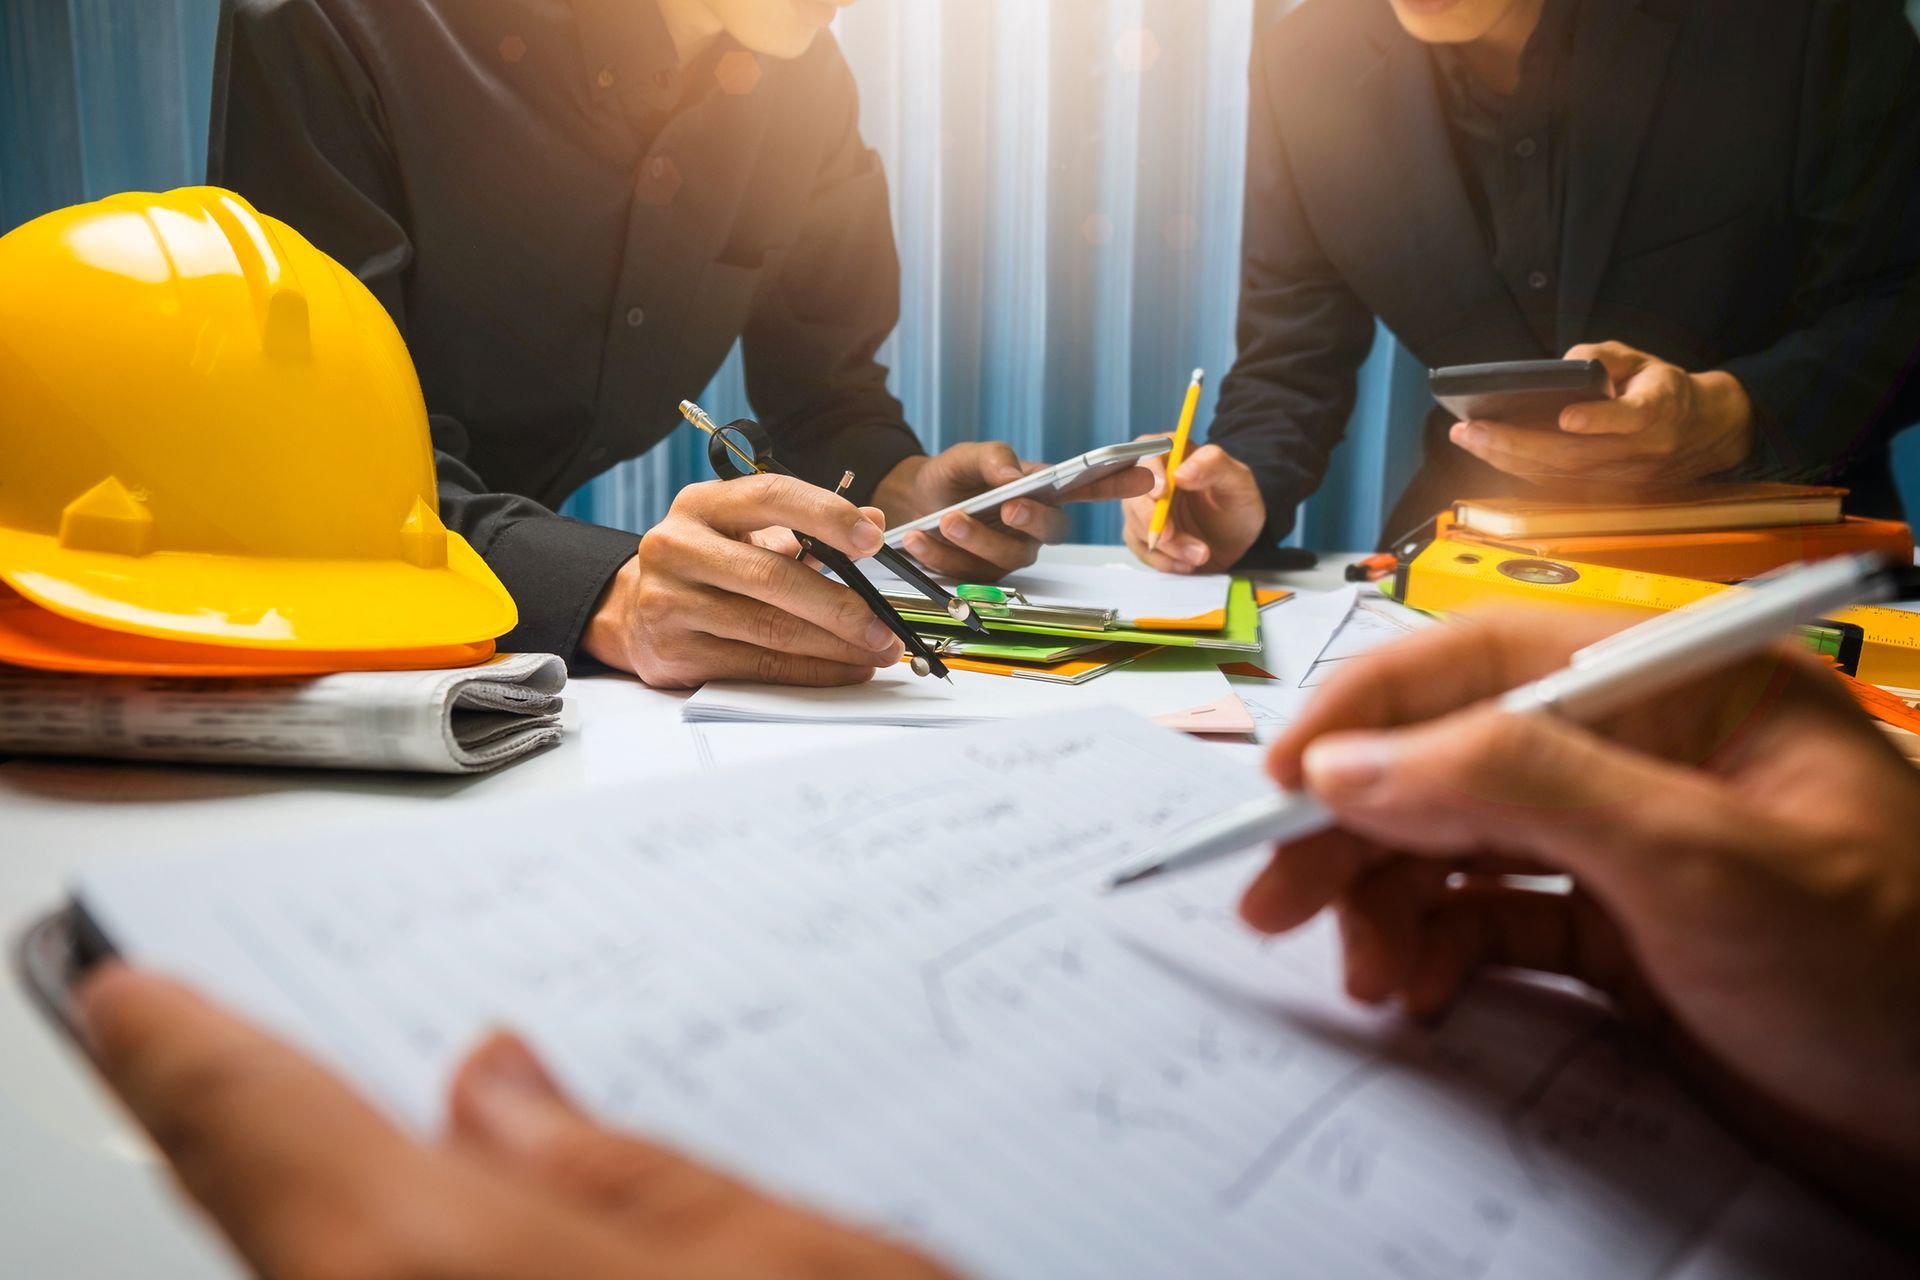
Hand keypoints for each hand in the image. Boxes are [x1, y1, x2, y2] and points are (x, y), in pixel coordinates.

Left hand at [78, 965, 955, 1279]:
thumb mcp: (808, 1264)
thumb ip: (630, 1171)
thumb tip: (501, 1082)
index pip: (261, 1134)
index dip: (188, 1046)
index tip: (132, 982)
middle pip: (287, 1222)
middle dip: (278, 1123)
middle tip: (289, 1033)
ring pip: (343, 1272)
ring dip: (349, 1197)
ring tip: (417, 1120)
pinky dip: (419, 1247)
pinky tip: (487, 1215)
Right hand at [583, 474, 903, 688]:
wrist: (633, 611)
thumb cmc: (706, 564)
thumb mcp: (746, 530)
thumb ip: (806, 524)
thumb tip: (873, 519)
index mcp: (701, 504)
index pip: (770, 496)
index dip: (826, 515)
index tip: (871, 538)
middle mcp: (677, 547)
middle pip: (772, 576)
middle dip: (840, 603)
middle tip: (883, 621)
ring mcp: (670, 602)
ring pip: (769, 628)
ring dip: (834, 645)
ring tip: (876, 649)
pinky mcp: (675, 652)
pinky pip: (758, 665)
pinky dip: (811, 670)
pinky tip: (845, 668)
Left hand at [875, 442, 1150, 580]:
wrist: (911, 502)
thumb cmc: (953, 476)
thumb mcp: (968, 456)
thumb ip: (992, 457)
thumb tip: (1012, 473)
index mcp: (1044, 493)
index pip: (1089, 489)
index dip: (1119, 484)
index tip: (1146, 476)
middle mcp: (1034, 528)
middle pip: (1052, 531)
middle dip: (1031, 519)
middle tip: (1007, 505)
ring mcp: (1009, 555)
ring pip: (1005, 556)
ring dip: (975, 538)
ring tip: (946, 518)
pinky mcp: (979, 576)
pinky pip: (965, 570)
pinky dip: (939, 553)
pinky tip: (918, 537)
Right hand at [1120, 441, 1265, 573]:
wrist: (1236, 539)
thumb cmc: (1237, 502)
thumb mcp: (1238, 480)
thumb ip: (1214, 466)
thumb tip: (1181, 472)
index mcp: (1172, 453)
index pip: (1147, 452)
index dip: (1148, 472)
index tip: (1160, 493)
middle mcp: (1152, 478)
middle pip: (1132, 492)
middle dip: (1149, 517)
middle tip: (1170, 535)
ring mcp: (1145, 508)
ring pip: (1136, 524)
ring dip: (1166, 545)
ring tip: (1199, 554)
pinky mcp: (1144, 534)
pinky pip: (1141, 548)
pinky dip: (1163, 560)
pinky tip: (1187, 563)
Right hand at [1240, 613, 1919, 1224]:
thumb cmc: (1890, 972)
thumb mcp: (1698, 862)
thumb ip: (1517, 786)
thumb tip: (1348, 759)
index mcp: (1681, 685)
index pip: (1488, 659)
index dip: (1369, 711)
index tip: (1280, 782)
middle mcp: (1644, 752)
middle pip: (1454, 756)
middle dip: (1358, 825)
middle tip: (1272, 897)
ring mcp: (1630, 845)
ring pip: (1459, 843)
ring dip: (1390, 900)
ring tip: (1367, 974)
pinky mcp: (1622, 935)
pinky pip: (1493, 920)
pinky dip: (1441, 950)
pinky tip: (1422, 989)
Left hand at [1449, 341, 1753, 486]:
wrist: (1701, 432)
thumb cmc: (1661, 388)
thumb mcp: (1642, 359)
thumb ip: (1604, 356)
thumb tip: (1561, 366)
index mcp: (1660, 410)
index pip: (1633, 418)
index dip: (1601, 420)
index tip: (1568, 417)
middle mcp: (1641, 451)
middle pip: (1575, 455)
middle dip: (1517, 443)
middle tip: (1471, 429)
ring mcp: (1622, 478)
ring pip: (1559, 474)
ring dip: (1507, 459)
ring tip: (1467, 438)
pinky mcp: (1606, 492)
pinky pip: (1556, 484)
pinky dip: (1518, 469)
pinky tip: (1486, 452)